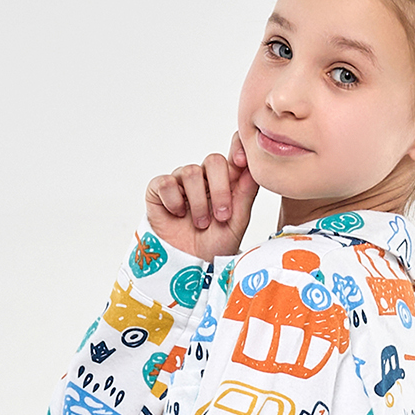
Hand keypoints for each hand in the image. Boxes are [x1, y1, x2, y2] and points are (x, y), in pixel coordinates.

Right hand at [145, 136, 258, 261]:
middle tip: (221, 216)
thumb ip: (246, 193)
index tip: (241, 163)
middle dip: (220, 190)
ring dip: (198, 203)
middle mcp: (204, 177)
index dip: (237, 148)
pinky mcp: (159, 190)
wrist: (191, 267)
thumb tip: (255, 167)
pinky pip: (166, 183)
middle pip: (213, 160)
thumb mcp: (238, 222)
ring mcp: (181, 182)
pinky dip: (174, 201)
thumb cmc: (216, 245)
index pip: (233, 149)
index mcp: (227, 180)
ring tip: (200, 224)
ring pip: (190, 172)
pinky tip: (178, 215)